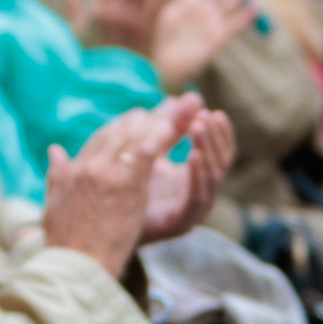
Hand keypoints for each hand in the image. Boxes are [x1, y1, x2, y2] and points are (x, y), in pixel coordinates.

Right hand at [42, 107, 184, 278]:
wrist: (76, 263)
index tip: (130, 120)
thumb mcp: (53, 204)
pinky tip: (171, 131)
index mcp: (72, 172)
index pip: (97, 141)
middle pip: (117, 136)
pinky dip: (158, 139)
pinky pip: (147, 154)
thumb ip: (57, 175)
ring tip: (169, 117)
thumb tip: (55, 151)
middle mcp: (89, 168)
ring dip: (151, 126)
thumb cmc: (64, 244)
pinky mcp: (129, 186)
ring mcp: (110, 175)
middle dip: (136, 122)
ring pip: (133, 140)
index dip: (116, 128)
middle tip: (151, 114)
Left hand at [138, 99, 235, 242]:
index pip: (216, 151)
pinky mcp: (183, 222)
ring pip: (213, 177)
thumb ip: (169, 127)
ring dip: (208, 149)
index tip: (208, 109)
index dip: (216, 131)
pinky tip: (194, 154)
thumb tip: (191, 96)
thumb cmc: (127, 188)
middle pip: (219, 162)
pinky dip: (199, 175)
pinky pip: (198, 197)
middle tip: (205, 115)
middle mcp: (199, 194)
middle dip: (213, 137)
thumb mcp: (151, 151)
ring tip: (198, 126)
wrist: (103, 227)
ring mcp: (193, 210)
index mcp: (195, 178)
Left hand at [149, 0, 263, 87]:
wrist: (156, 69)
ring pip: (231, 0)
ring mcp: (211, 25)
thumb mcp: (161, 15)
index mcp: (189, 1)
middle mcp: (202, 11)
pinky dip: (244, 17)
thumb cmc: (154, 42)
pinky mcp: (215, 42)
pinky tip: (255, 6)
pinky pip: (232, 27)